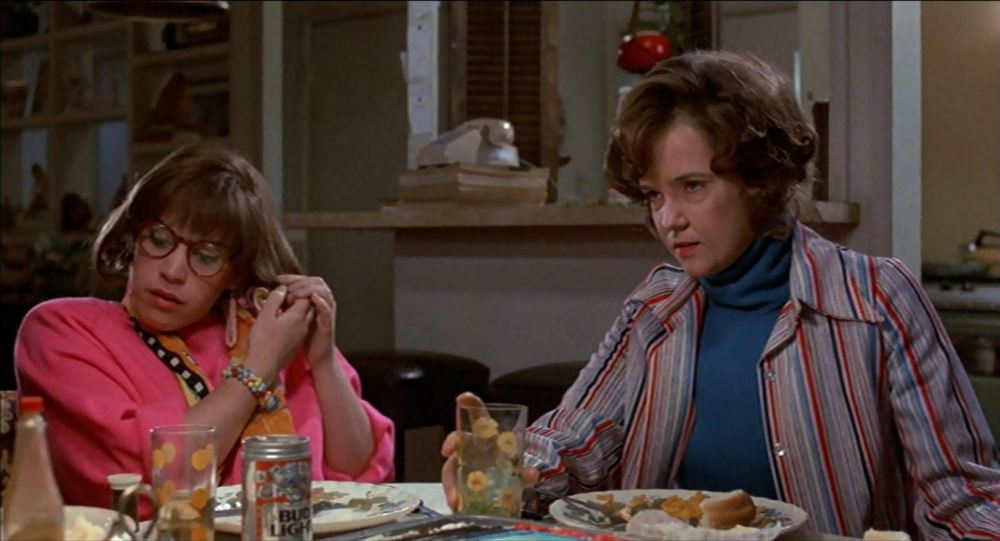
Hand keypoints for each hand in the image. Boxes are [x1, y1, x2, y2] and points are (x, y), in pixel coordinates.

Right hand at [246, 285, 313, 381]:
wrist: (264, 367)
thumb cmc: (262, 340)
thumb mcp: (265, 316)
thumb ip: (275, 299)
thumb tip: (283, 288)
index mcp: (298, 316)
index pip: (305, 296)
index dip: (295, 291)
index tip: (282, 293)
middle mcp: (305, 325)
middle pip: (308, 305)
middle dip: (298, 299)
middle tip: (283, 299)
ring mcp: (302, 335)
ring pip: (306, 317)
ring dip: (297, 310)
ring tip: (281, 310)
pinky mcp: (298, 343)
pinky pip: (302, 326)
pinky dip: (295, 320)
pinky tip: (281, 324)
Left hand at [277, 274, 336, 369]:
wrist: (316, 358)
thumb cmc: (305, 339)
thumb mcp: (293, 319)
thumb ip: (289, 305)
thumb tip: (278, 293)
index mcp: (313, 301)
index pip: (307, 280)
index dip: (294, 277)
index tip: (279, 279)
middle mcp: (323, 304)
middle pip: (317, 281)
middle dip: (301, 280)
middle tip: (287, 285)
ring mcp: (327, 313)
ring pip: (324, 292)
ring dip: (309, 289)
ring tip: (296, 292)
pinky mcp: (328, 324)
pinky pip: (327, 310)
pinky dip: (320, 302)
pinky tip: (311, 299)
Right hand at [440, 392, 539, 511]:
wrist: (503, 487)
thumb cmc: (506, 468)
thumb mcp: (517, 470)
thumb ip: (524, 472)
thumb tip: (533, 474)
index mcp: (487, 437)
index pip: (478, 415)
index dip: (471, 404)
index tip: (462, 397)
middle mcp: (472, 448)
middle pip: (458, 440)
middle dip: (452, 442)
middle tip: (448, 449)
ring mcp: (463, 465)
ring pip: (451, 469)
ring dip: (451, 483)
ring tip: (454, 499)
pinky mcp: (459, 483)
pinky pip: (453, 489)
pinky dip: (455, 498)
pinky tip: (456, 507)